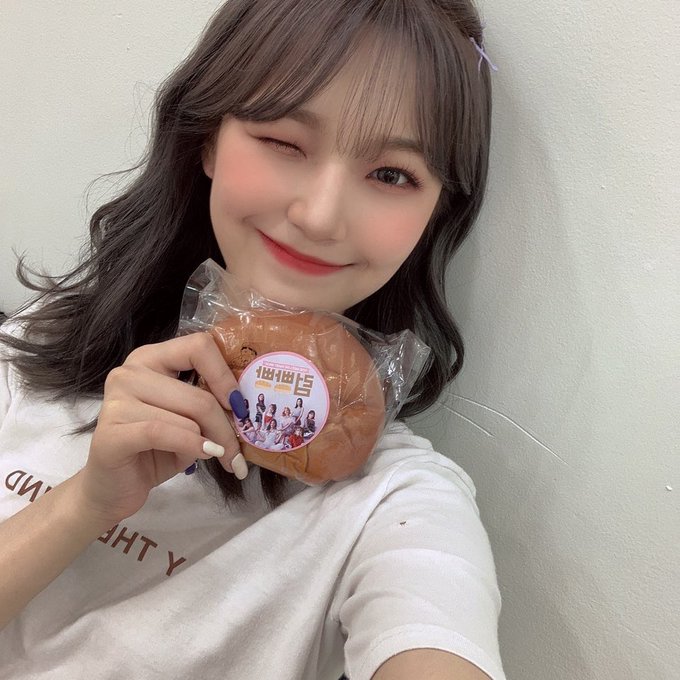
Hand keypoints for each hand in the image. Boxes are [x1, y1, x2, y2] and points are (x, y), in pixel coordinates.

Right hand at [75, 332, 247, 526]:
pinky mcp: (110, 432)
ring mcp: (116, 400)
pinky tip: (201, 456)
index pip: (199, 346)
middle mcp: (130, 372)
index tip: (239, 406)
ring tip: (216, 457)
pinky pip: (163, 433)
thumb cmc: (156, 450)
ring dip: (211, 443)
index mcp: (151, 359)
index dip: (225, 376)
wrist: (113, 488)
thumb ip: (208, 404)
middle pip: (200, 394)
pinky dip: (190, 446)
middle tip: (237, 451)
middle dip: (226, 427)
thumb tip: (243, 408)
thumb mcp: (188, 420)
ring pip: (188, 417)